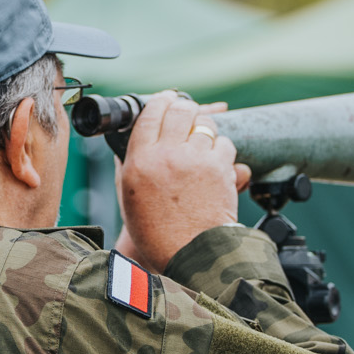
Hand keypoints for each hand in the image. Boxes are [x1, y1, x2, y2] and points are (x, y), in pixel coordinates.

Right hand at [113, 92, 251, 272]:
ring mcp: (195, 160)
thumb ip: (132, 163)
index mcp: (139, 162)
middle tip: (187, 111)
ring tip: (202, 140)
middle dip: (185, 107)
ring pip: (205, 123)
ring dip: (205, 128)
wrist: (191, 254)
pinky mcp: (220, 169)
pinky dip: (221, 149)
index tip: (167, 99)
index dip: (161, 101)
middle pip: (179, 110)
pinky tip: (215, 161)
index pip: (150, 114)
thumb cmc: (157, 232)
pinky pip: (224, 143)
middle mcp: (166, 156)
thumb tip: (137, 137)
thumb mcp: (129, 196)